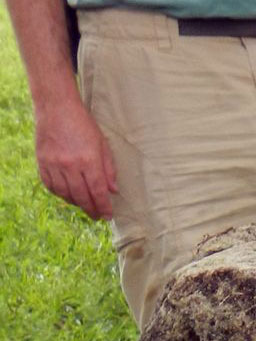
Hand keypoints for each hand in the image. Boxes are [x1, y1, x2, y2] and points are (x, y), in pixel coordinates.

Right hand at [34, 100, 116, 219]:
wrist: (57, 108)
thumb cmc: (84, 125)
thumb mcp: (103, 145)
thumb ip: (109, 169)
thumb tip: (113, 191)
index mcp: (89, 160)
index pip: (98, 191)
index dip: (103, 207)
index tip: (108, 216)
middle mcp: (70, 165)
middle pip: (81, 196)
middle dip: (91, 210)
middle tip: (97, 217)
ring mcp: (54, 164)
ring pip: (65, 194)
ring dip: (75, 203)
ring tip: (84, 205)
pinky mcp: (42, 162)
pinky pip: (50, 185)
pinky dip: (60, 193)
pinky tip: (67, 195)